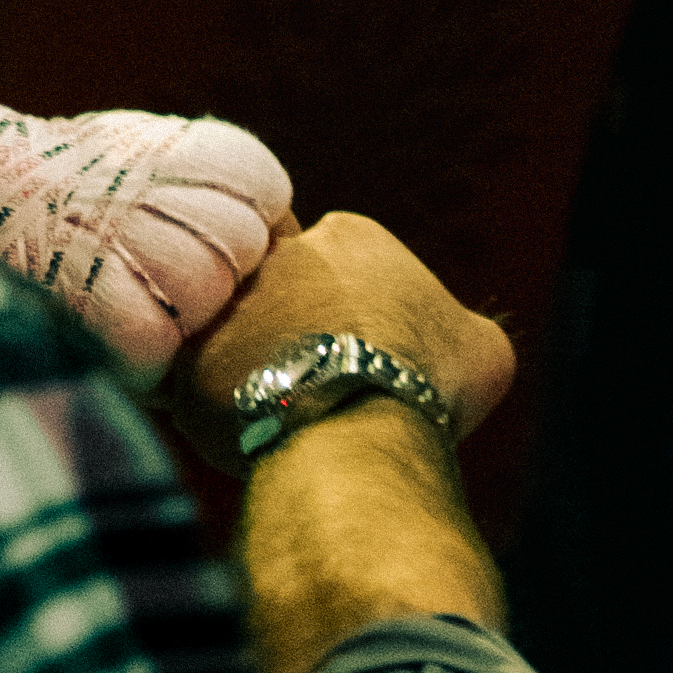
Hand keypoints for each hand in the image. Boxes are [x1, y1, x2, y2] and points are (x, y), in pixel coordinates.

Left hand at [171, 210, 515, 470]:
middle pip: (286, 290)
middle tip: (325, 383)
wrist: (359, 421)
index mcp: (349, 236)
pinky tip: (257, 435)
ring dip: (258, 366)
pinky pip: (202, 381)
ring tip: (293, 416)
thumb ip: (459, 332)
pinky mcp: (190, 355)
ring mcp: (229, 301)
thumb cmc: (431, 380)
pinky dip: (224, 408)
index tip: (371, 352)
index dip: (361, 312)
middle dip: (299, 329)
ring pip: (240, 333)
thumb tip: (455, 348)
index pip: (347, 263)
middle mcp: (278, 254)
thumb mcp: (482, 350)